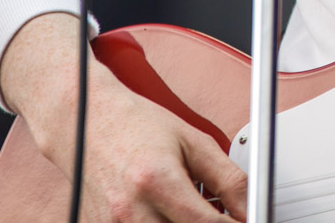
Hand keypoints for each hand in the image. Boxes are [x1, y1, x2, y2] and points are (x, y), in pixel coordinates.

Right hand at [1, 12, 247, 221]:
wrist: (83, 120)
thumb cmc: (136, 125)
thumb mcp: (193, 141)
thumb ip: (229, 179)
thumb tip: (251, 209)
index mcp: (157, 182)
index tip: (245, 219)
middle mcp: (130, 211)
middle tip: (219, 213)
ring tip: (192, 210)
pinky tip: (168, 214)